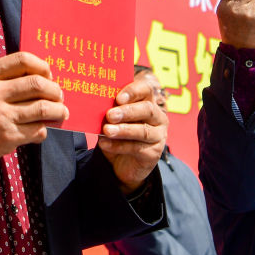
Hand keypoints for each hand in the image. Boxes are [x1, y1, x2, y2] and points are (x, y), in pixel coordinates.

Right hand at [0, 52, 68, 176]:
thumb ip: (1, 79)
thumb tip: (39, 78)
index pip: (23, 60)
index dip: (42, 66)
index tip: (48, 75)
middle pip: (38, 85)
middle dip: (55, 90)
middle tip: (59, 96)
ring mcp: (1, 117)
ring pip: (43, 108)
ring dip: (58, 111)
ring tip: (61, 112)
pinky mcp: (7, 138)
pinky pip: (37, 131)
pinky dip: (44, 129)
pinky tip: (40, 129)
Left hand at [98, 78, 167, 194]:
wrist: (122, 164)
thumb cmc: (118, 136)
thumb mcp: (113, 122)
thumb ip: (110, 112)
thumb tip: (96, 104)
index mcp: (147, 102)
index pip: (146, 90)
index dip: (133, 91)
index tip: (118, 97)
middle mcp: (158, 118)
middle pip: (147, 109)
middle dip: (128, 111)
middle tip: (110, 115)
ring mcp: (158, 136)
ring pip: (143, 131)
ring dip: (123, 130)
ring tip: (107, 130)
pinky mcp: (154, 153)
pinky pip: (136, 148)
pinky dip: (118, 146)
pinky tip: (105, 143)